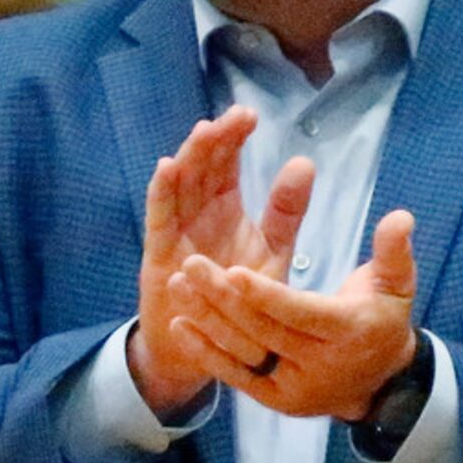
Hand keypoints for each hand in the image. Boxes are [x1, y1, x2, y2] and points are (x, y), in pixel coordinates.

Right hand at [129, 107, 313, 414]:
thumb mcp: (272, 252)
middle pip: (203, 166)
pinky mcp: (159, 254)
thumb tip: (304, 162)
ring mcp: (177, 230)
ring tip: (205, 130)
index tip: (251, 115)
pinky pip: (158, 218)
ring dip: (191, 157)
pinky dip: (161, 192)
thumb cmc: (241, 297)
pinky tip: (167, 167)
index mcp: (225, 207)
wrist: (211, 348)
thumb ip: (286, 212)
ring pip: (181, 184)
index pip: (227, 163)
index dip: (235, 137)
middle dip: (217, 140)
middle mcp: (198, 212)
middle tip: (236, 116)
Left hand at [166, 207, 417, 420]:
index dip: (267, 296)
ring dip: (207, 319)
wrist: (378, 382)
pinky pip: (236, 375)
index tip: (234, 270)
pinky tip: (177, 325)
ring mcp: (295, 387)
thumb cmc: (381, 319)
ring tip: (176, 284)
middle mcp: (321, 365)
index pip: (301, 314)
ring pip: (245, 350)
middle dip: (225, 299)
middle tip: (191, 264)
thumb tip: (400, 217)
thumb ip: (393, 252)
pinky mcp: (275, 400)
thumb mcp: (396, 285)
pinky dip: (205, 352)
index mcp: (349, 332)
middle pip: (265, 330)